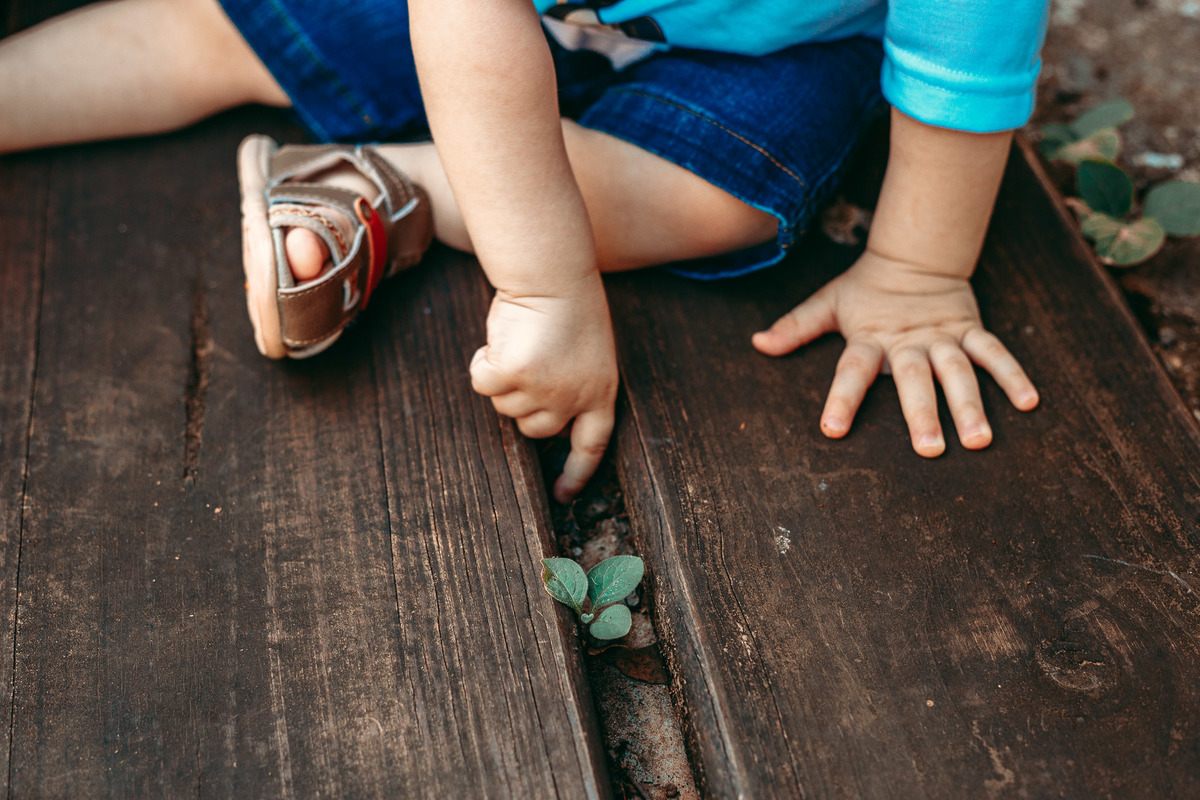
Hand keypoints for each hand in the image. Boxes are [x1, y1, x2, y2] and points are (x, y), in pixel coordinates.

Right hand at [470, 275, 617, 500]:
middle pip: (533, 428)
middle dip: (523, 402)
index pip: (591, 446)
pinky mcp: (513, 374)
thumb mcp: (587, 355)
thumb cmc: (569, 306)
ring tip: (522, 342)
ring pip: (505, 405)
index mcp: (601, 394)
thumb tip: (539, 419)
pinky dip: (482, 363)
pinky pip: (482, 383)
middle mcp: (573, 399)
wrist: (553, 276)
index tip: (564, 495)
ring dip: (503, 377)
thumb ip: (572, 388)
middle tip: (528, 362)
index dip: (577, 473)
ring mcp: (543, 389)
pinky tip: (499, 340)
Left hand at [752, 250, 1038, 455]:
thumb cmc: (864, 291)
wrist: (912, 255)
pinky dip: (1012, 374)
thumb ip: (796, 328)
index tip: (832, 430)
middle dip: (922, 413)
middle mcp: (907, 341)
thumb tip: (758, 343)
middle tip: (929, 450)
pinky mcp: (970, 330)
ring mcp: (942, 336)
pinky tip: (1030, 402)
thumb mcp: (828, 305)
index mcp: (869, 338)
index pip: (852, 370)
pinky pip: (994, 353)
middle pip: (914, 379)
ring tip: (980, 440)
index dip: (841, 398)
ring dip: (971, 404)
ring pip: (958, 372)